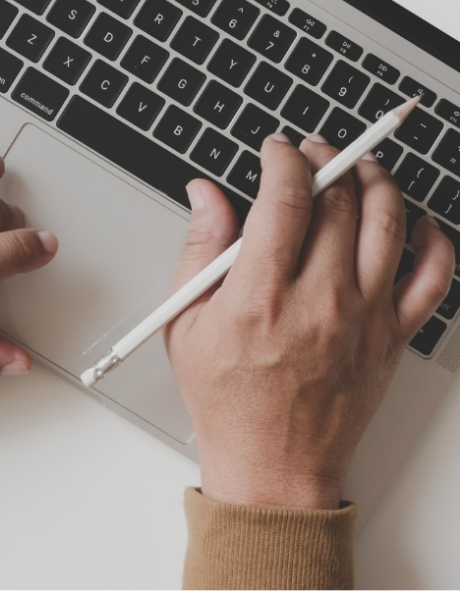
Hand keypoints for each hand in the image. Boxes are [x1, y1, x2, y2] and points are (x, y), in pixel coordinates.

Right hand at [164, 133, 454, 509]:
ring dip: (376, 180)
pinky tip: (415, 221)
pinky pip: (433, 279)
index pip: (287, 197)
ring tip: (360, 166)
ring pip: (388, 224)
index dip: (284, 158)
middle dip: (326, 158)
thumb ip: (199, 248)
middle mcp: (320, 301)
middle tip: (312, 152)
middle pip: (339, 200)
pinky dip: (432, 240)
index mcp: (262, 294)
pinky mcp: (392, 339)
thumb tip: (205, 194)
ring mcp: (364, 319)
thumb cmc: (227, 399)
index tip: (276, 150)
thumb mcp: (186, 321)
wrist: (273, 468)